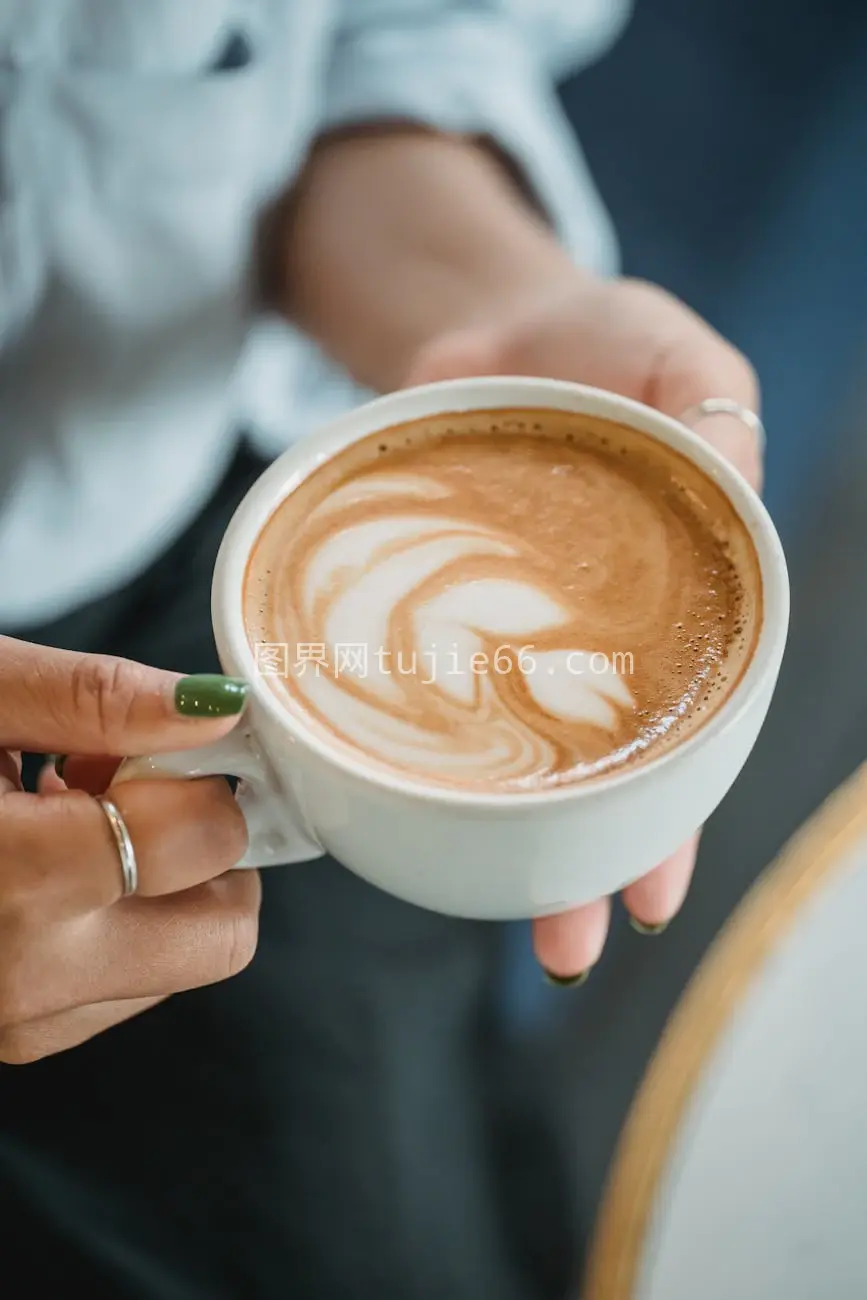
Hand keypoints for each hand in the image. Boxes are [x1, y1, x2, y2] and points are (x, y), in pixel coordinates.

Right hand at [0, 637, 256, 1062]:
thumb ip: (92, 698)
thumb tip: (213, 710)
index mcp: (11, 880)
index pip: (200, 842)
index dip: (209, 780)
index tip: (177, 746)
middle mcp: (20, 975)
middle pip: (220, 936)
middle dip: (209, 850)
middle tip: (135, 784)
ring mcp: (11, 1020)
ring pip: (178, 964)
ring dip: (161, 885)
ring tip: (67, 813)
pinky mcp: (6, 1035)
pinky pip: (119, 988)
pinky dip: (115, 922)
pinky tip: (45, 861)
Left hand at [406, 275, 760, 980]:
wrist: (490, 327)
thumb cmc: (607, 347)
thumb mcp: (683, 363)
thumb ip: (715, 415)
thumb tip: (735, 463)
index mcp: (664, 612)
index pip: (679, 740)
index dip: (669, 824)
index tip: (648, 902)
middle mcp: (582, 645)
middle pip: (589, 775)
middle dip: (580, 863)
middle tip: (562, 946)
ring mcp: (500, 636)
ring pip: (500, 751)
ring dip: (494, 832)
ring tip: (478, 904)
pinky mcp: (427, 607)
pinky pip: (412, 679)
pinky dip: (400, 734)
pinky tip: (379, 788)